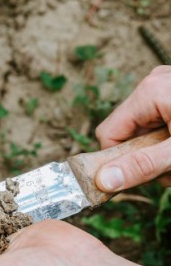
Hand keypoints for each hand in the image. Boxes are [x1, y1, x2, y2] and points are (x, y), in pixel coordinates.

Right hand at [95, 65, 170, 191]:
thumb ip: (142, 165)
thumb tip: (102, 181)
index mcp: (148, 92)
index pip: (109, 134)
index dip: (118, 160)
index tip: (137, 178)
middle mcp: (153, 83)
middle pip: (128, 133)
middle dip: (145, 158)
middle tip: (169, 171)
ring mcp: (167, 85)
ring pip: (145, 130)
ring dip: (159, 153)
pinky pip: (160, 121)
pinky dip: (168, 141)